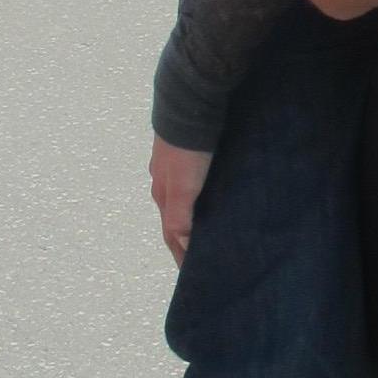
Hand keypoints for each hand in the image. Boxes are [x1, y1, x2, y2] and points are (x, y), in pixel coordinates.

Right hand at [149, 137, 212, 264]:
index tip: (192, 273)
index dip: (180, 254)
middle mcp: (165, 182)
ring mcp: (175, 165)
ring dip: (193, 216)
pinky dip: (200, 195)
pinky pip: (194, 180)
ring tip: (211, 227)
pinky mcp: (189, 150)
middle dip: (185, 237)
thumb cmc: (187, 150)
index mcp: (163, 194)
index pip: (170, 234)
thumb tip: (183, 249)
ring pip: (184, 199)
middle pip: (175, 218)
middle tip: (204, 254)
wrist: (190, 103)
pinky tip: (214, 193)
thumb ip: (181, 217)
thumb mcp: (182, 187)